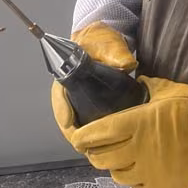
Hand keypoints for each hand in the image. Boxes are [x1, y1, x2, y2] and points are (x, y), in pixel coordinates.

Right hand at [50, 23, 136, 146]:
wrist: (106, 40)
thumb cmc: (103, 40)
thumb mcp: (109, 43)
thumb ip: (117, 52)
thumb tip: (127, 65)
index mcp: (67, 72)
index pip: (59, 95)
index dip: (62, 111)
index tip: (69, 124)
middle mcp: (69, 87)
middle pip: (64, 113)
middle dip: (73, 131)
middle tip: (85, 145)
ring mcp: (77, 96)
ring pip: (74, 119)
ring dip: (81, 133)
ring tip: (93, 147)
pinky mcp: (88, 102)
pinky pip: (84, 119)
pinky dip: (90, 131)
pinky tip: (102, 139)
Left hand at [68, 75, 187, 187]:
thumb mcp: (164, 89)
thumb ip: (143, 89)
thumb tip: (135, 84)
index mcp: (133, 124)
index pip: (93, 135)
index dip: (81, 136)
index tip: (79, 133)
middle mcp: (135, 152)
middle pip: (99, 158)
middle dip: (95, 151)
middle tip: (99, 144)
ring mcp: (146, 174)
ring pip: (116, 174)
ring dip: (115, 164)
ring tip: (123, 156)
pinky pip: (136, 186)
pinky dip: (135, 177)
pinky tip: (142, 168)